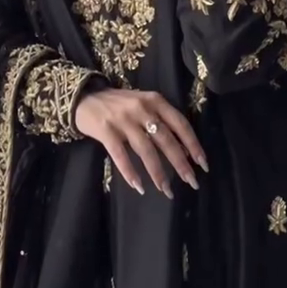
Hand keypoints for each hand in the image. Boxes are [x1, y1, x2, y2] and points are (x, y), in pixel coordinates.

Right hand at [74, 87, 207, 197]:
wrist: (84, 98)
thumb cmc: (119, 105)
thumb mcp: (144, 106)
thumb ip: (162, 122)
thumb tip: (184, 151)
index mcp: (155, 101)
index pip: (180, 124)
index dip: (193, 145)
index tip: (202, 164)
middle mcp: (142, 108)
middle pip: (166, 140)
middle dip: (180, 163)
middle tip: (191, 182)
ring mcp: (123, 119)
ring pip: (146, 150)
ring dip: (158, 172)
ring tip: (166, 189)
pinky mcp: (106, 130)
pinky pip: (120, 155)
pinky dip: (130, 172)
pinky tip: (139, 187)